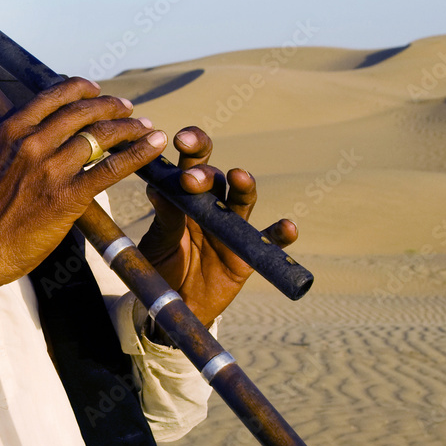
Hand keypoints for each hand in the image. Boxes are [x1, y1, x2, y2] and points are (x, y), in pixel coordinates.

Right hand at [0, 77, 165, 296]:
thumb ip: (23, 143)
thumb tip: (51, 133)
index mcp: (13, 128)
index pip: (56, 95)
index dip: (83, 89)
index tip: (98, 90)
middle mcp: (32, 142)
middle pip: (83, 111)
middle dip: (112, 106)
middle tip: (128, 108)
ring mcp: (50, 168)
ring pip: (102, 135)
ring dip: (131, 128)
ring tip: (145, 128)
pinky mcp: (68, 196)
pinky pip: (112, 167)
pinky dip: (139, 153)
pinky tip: (154, 145)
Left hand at [137, 127, 296, 327]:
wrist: (174, 305)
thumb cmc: (161, 268)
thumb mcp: (157, 244)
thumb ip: (165, 218)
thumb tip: (158, 188)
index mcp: (185, 197)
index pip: (191, 164)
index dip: (191, 148)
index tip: (181, 140)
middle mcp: (212, 206)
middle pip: (216, 178)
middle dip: (206, 171)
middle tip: (191, 178)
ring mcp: (231, 228)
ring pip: (244, 200)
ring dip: (245, 185)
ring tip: (239, 176)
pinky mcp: (247, 254)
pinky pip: (269, 241)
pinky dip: (281, 234)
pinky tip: (287, 227)